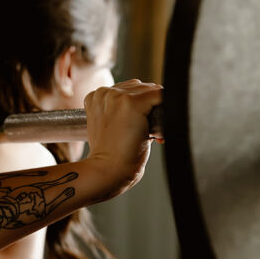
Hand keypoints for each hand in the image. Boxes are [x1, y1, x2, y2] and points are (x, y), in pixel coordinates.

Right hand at [84, 80, 162, 198]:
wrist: (107, 171)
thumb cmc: (110, 156)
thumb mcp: (107, 128)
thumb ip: (118, 111)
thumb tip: (144, 103)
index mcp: (95, 97)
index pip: (127, 90)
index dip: (138, 107)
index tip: (135, 127)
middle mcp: (104, 93)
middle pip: (139, 87)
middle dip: (147, 106)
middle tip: (142, 132)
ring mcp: (117, 96)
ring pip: (150, 90)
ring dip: (154, 109)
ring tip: (146, 132)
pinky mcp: (132, 103)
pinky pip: (160, 95)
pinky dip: (164, 110)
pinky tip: (155, 130)